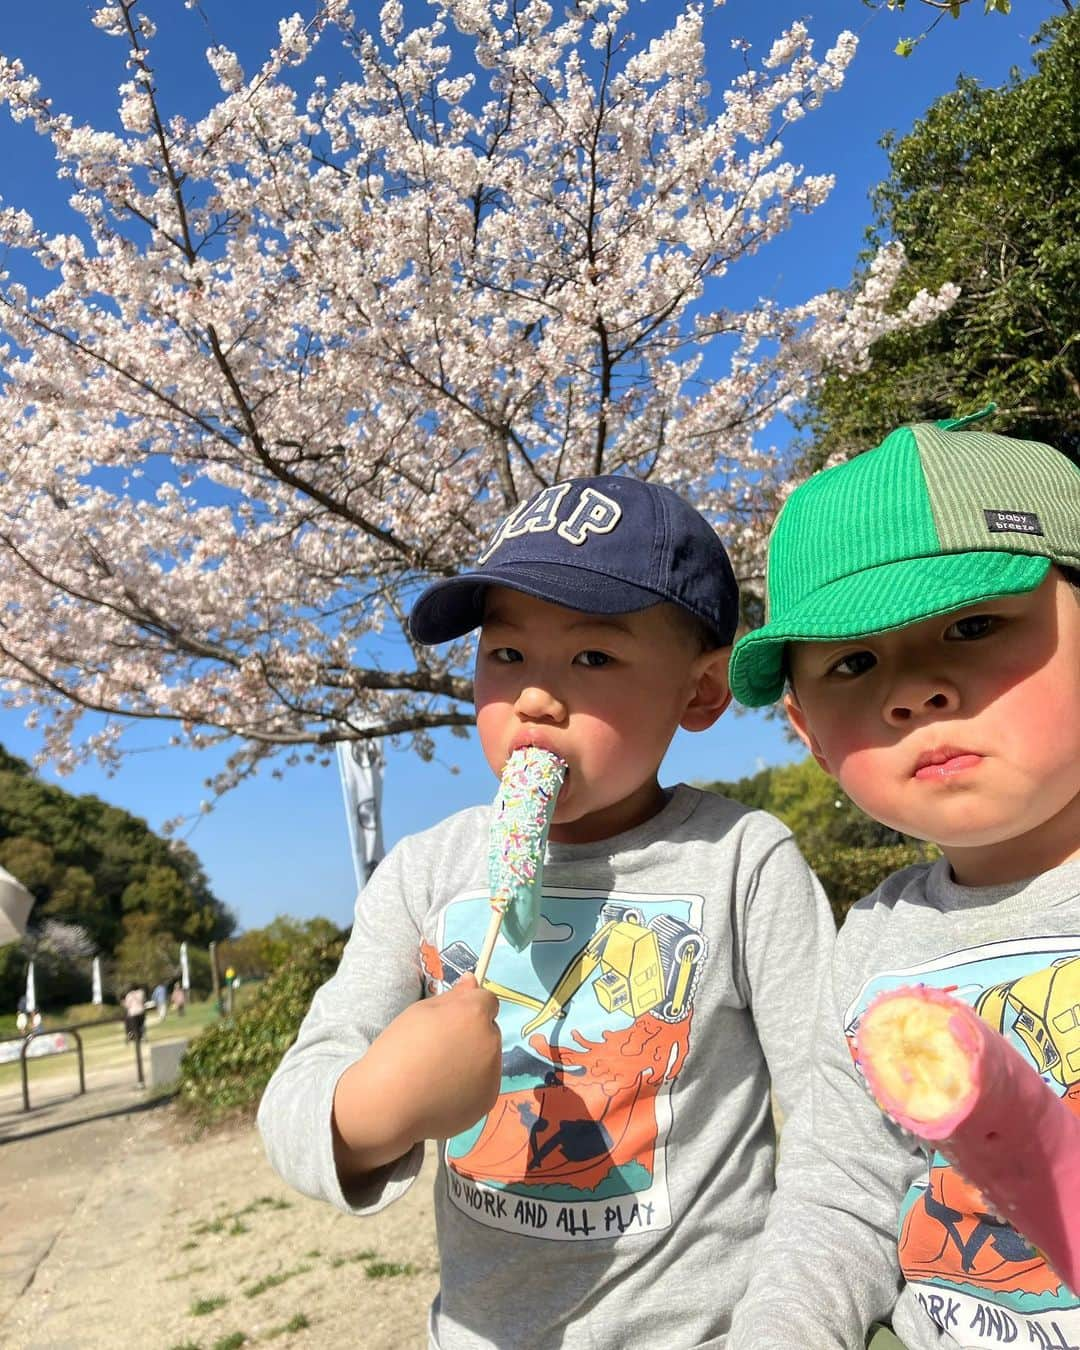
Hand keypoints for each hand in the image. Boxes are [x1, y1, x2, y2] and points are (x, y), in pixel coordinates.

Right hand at [333, 974, 501, 1178]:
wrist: (388, 1103)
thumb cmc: (399, 1049)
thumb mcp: (420, 1012)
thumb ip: (453, 996)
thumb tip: (472, 980)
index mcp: (474, 1014)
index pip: (488, 1001)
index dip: (470, 1008)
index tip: (450, 1021)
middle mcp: (491, 1042)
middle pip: (489, 1030)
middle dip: (472, 1034)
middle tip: (439, 1049)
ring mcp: (492, 1074)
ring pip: (488, 1059)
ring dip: (472, 1061)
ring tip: (438, 1074)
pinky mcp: (488, 1101)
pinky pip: (483, 1085)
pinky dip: (469, 1087)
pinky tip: (443, 1093)